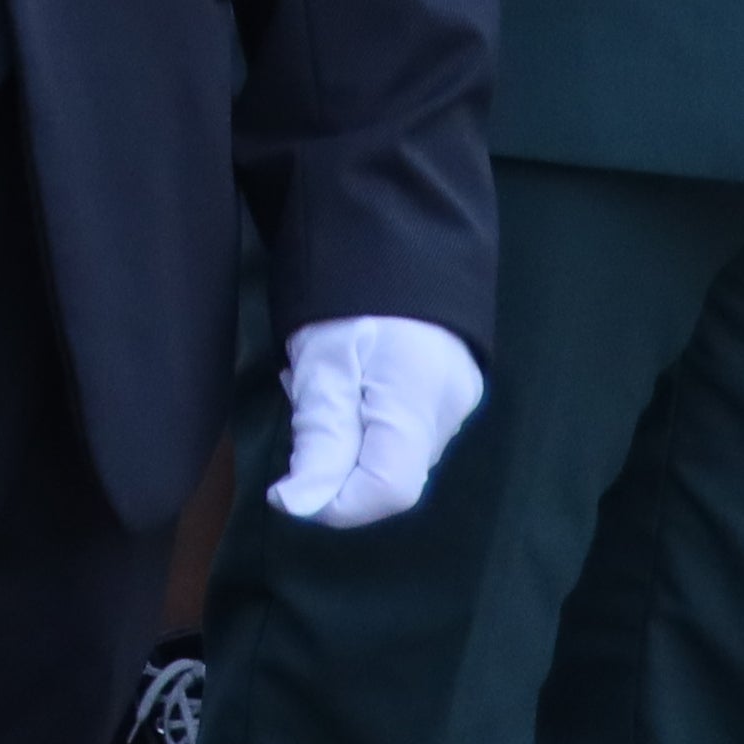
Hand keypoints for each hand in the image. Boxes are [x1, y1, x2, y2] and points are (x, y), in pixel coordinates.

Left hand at [267, 315, 480, 529]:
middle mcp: (449, 413)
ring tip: (319, 382)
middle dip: (336, 460)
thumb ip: (319, 437)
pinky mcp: (451, 392)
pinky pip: (404, 429)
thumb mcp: (322, 364)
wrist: (397, 235)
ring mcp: (457, 403)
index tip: (286, 487)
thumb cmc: (351, 296)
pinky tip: (345, 381)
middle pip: (390, 474)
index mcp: (419, 402)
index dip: (334, 503)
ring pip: (394, 452)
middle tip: (302, 402)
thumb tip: (299, 508)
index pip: (387, 491)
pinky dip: (365, 419)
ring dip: (347, 435)